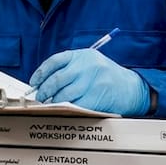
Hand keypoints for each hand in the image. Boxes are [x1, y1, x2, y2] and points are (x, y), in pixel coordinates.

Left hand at [27, 49, 149, 115]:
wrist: (131, 87)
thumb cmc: (106, 76)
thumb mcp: (90, 63)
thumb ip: (70, 68)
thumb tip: (43, 82)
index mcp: (83, 55)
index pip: (54, 61)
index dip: (40, 73)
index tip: (34, 83)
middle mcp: (87, 66)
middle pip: (56, 79)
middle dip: (44, 91)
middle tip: (40, 97)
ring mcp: (93, 81)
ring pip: (64, 95)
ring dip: (53, 102)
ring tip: (50, 104)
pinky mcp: (97, 97)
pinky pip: (75, 105)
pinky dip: (66, 109)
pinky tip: (63, 109)